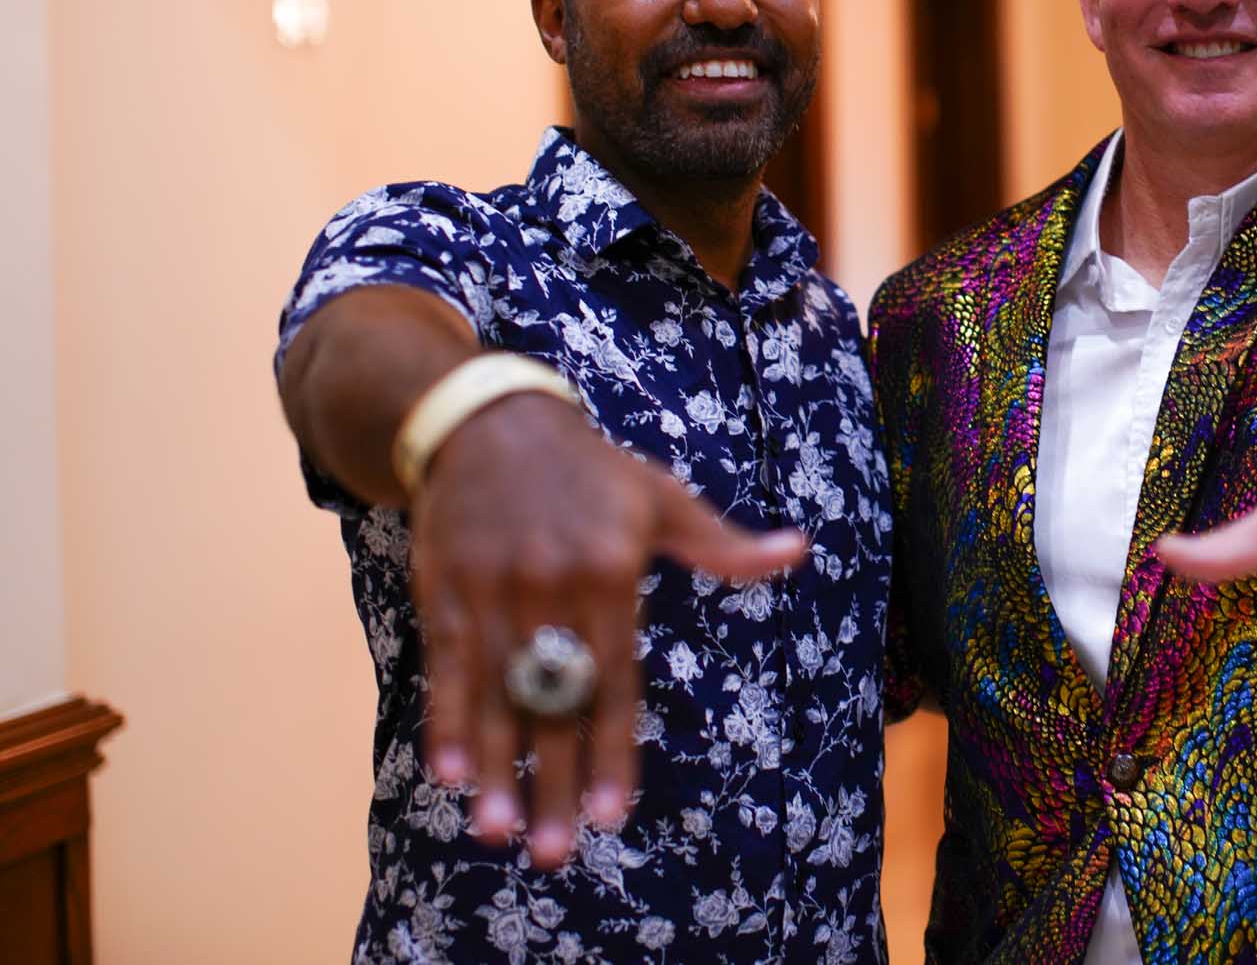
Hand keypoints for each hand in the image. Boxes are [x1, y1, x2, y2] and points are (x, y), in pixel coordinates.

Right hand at [406, 392, 806, 867]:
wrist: (492, 422)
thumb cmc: (592, 470)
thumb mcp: (664, 498)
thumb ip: (723, 544)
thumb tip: (795, 551)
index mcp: (610, 569)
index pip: (616, 679)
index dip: (611, 749)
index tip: (612, 814)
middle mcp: (551, 584)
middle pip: (556, 699)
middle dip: (552, 779)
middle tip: (556, 850)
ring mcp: (493, 588)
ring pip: (496, 692)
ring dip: (496, 765)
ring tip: (498, 831)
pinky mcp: (445, 588)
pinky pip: (445, 665)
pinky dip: (446, 719)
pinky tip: (452, 771)